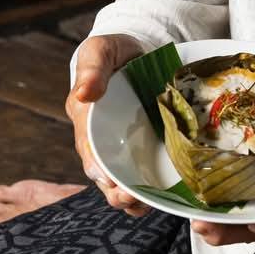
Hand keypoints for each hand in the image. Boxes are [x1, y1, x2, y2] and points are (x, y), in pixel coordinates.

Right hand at [65, 34, 146, 216]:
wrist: (140, 49)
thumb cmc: (115, 51)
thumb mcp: (101, 51)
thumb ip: (92, 69)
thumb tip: (84, 94)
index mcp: (87, 122)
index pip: (89, 153)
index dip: (99, 171)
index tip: (110, 182)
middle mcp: (105, 142)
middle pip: (107, 177)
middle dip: (118, 193)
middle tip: (134, 199)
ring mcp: (127, 148)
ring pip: (127, 182)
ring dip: (136, 198)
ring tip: (150, 204)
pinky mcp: (148, 148)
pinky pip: (148, 174)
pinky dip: (155, 188)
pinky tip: (170, 195)